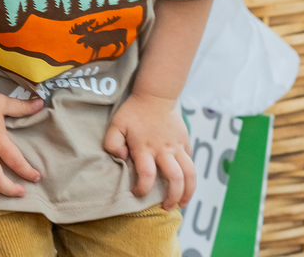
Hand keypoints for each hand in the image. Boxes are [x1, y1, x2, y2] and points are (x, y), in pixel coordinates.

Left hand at [103, 92, 195, 210]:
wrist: (156, 95)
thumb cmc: (134, 111)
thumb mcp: (116, 124)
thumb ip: (112, 143)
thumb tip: (121, 158)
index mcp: (145, 148)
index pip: (147, 175)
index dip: (143, 189)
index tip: (137, 193)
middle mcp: (164, 150)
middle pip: (175, 179)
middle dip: (172, 197)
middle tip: (166, 207)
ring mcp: (177, 146)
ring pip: (190, 174)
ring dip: (188, 192)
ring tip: (182, 204)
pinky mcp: (185, 142)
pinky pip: (191, 162)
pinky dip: (190, 176)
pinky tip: (184, 184)